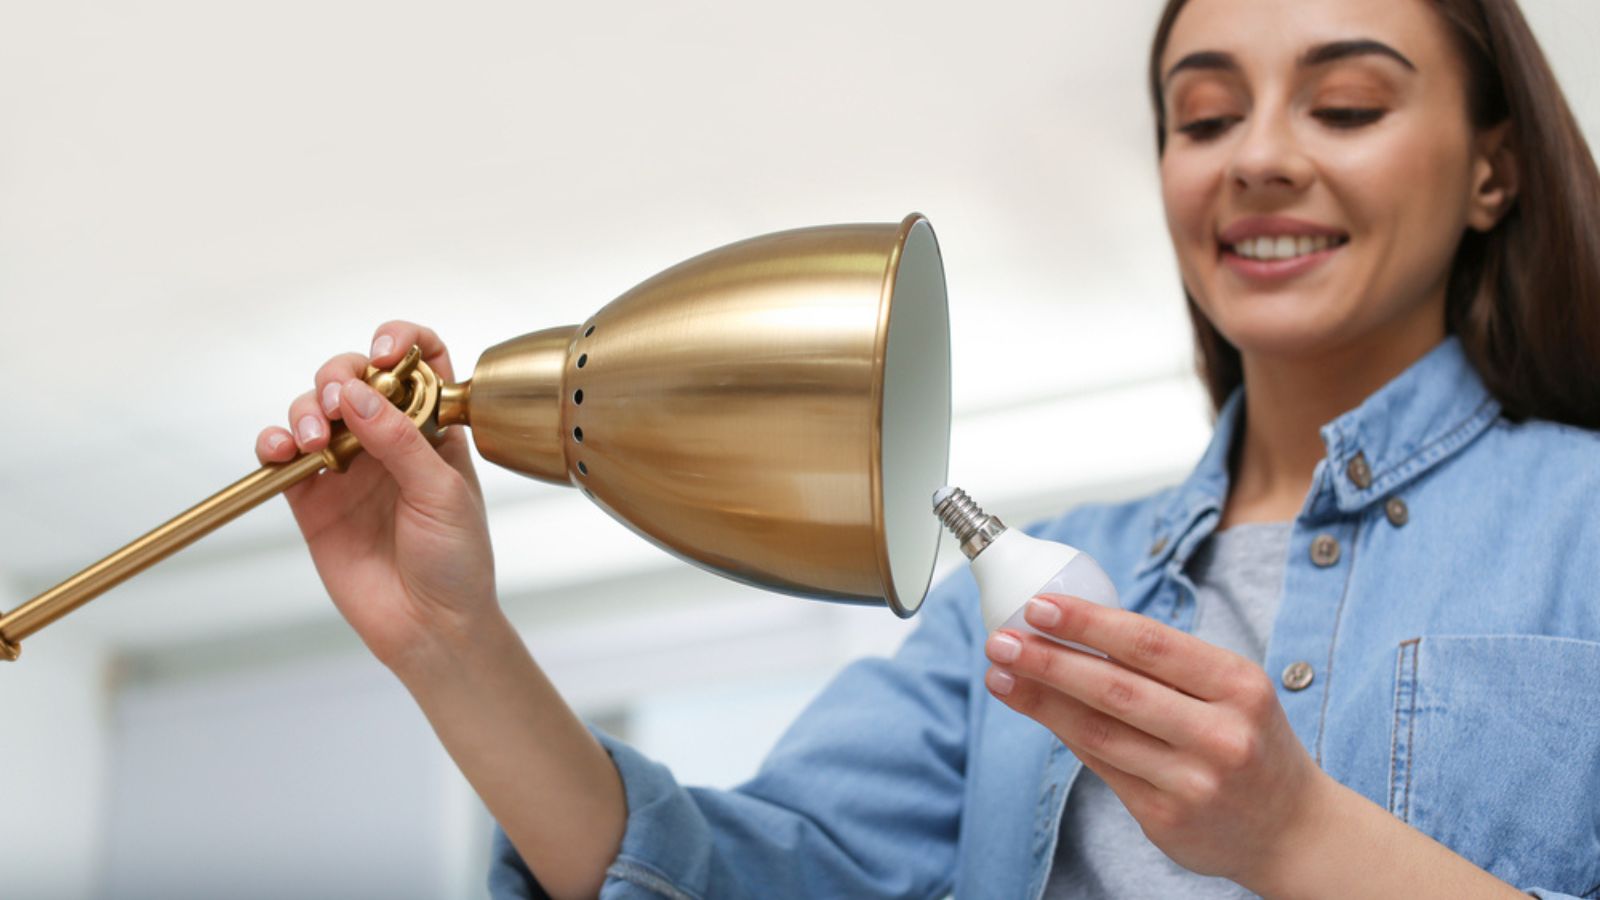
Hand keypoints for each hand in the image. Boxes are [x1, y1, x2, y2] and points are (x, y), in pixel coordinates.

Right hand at [255, 321, 497, 674]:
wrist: (430, 626)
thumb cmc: (456, 560)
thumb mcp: (442, 493)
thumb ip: (401, 440)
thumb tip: (359, 392)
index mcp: (434, 427)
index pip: (419, 360)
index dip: (401, 341)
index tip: (384, 350)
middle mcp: (388, 438)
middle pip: (354, 376)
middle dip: (338, 374)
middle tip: (336, 400)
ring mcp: (348, 466)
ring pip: (313, 410)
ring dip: (305, 409)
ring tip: (313, 440)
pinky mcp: (312, 498)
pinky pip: (283, 457)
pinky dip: (274, 443)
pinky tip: (281, 450)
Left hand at [983, 593, 1332, 890]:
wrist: (1293, 830)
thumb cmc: (1250, 742)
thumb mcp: (1232, 690)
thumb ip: (1167, 664)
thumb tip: (1076, 629)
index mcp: (1239, 685)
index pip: (1150, 643)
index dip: (1088, 622)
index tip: (1039, 606)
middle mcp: (1220, 733)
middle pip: (1115, 689)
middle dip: (1048, 661)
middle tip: (1002, 641)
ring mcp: (1193, 781)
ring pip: (1098, 732)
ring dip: (1041, 700)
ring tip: (1001, 675)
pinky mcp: (1167, 818)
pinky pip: (1102, 767)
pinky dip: (1065, 735)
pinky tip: (1038, 711)